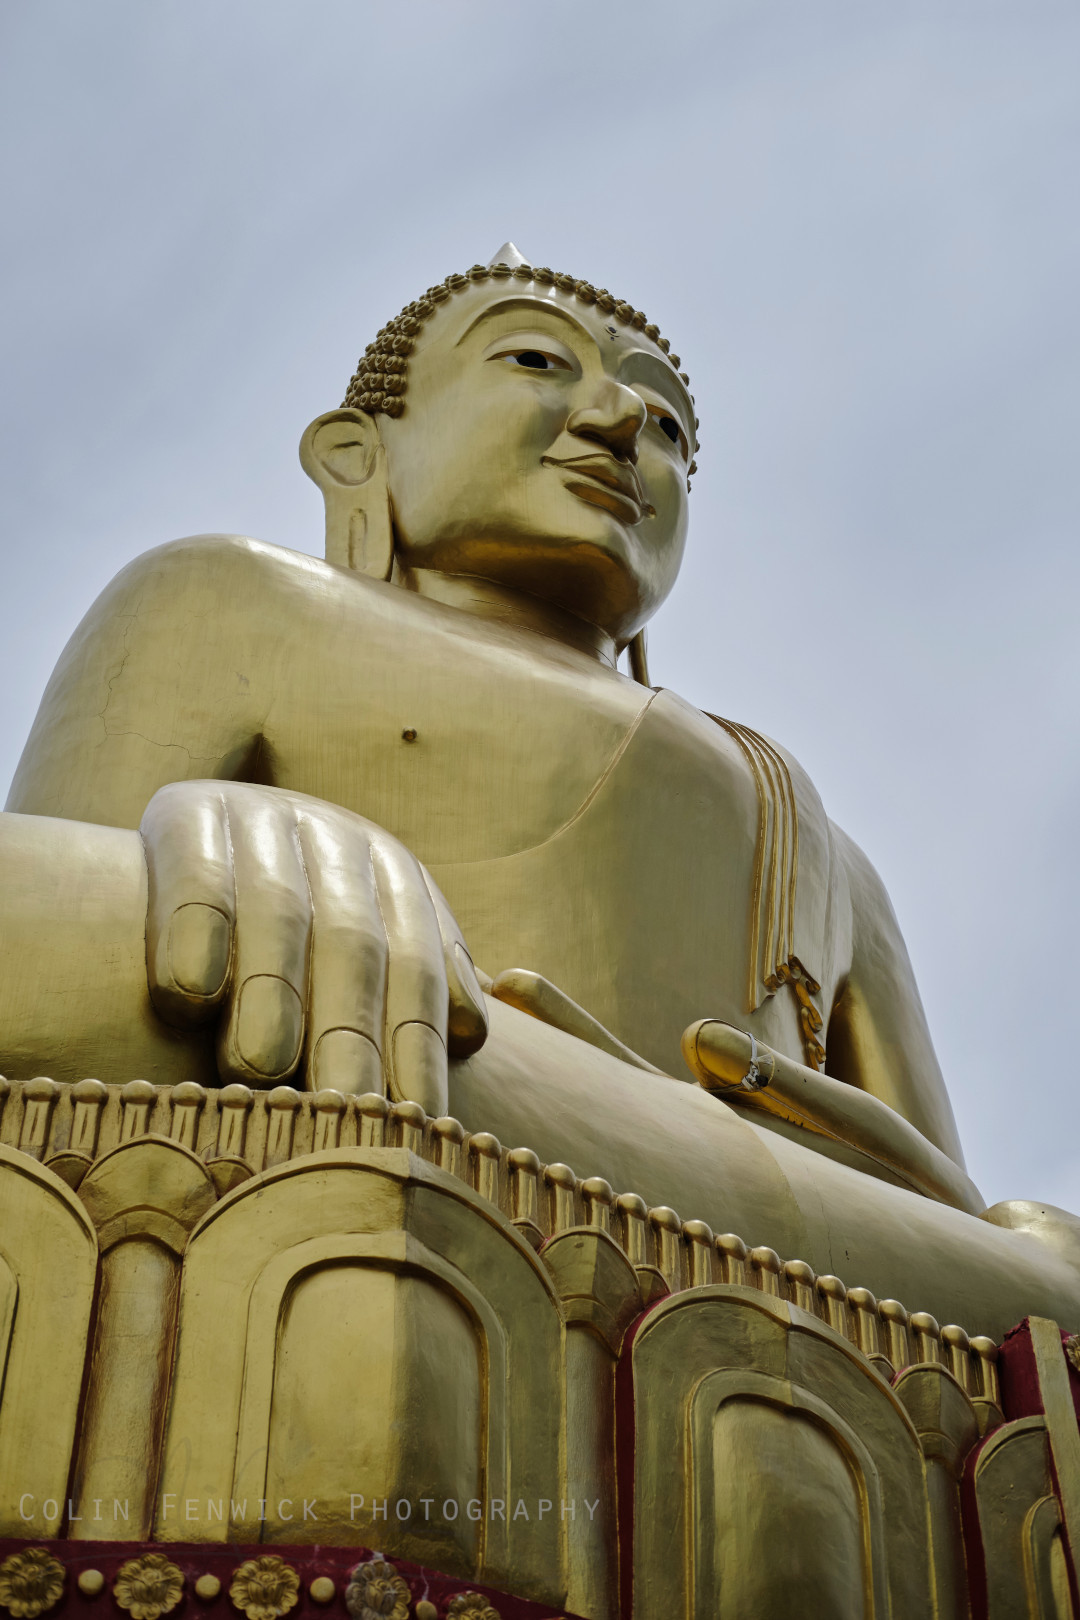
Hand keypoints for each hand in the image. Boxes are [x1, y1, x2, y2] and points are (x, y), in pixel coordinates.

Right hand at [140, 781, 486, 1113]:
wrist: (200, 836)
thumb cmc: (297, 925)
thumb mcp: (367, 934)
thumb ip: (414, 983)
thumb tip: (470, 1031)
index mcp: (394, 874)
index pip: (417, 967)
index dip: (417, 1043)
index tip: (415, 1119)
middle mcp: (338, 841)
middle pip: (353, 946)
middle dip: (350, 1033)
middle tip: (344, 1107)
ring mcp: (265, 820)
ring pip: (278, 912)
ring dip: (273, 991)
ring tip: (261, 1068)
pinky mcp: (189, 812)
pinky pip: (197, 874)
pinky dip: (195, 934)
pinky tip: (190, 998)